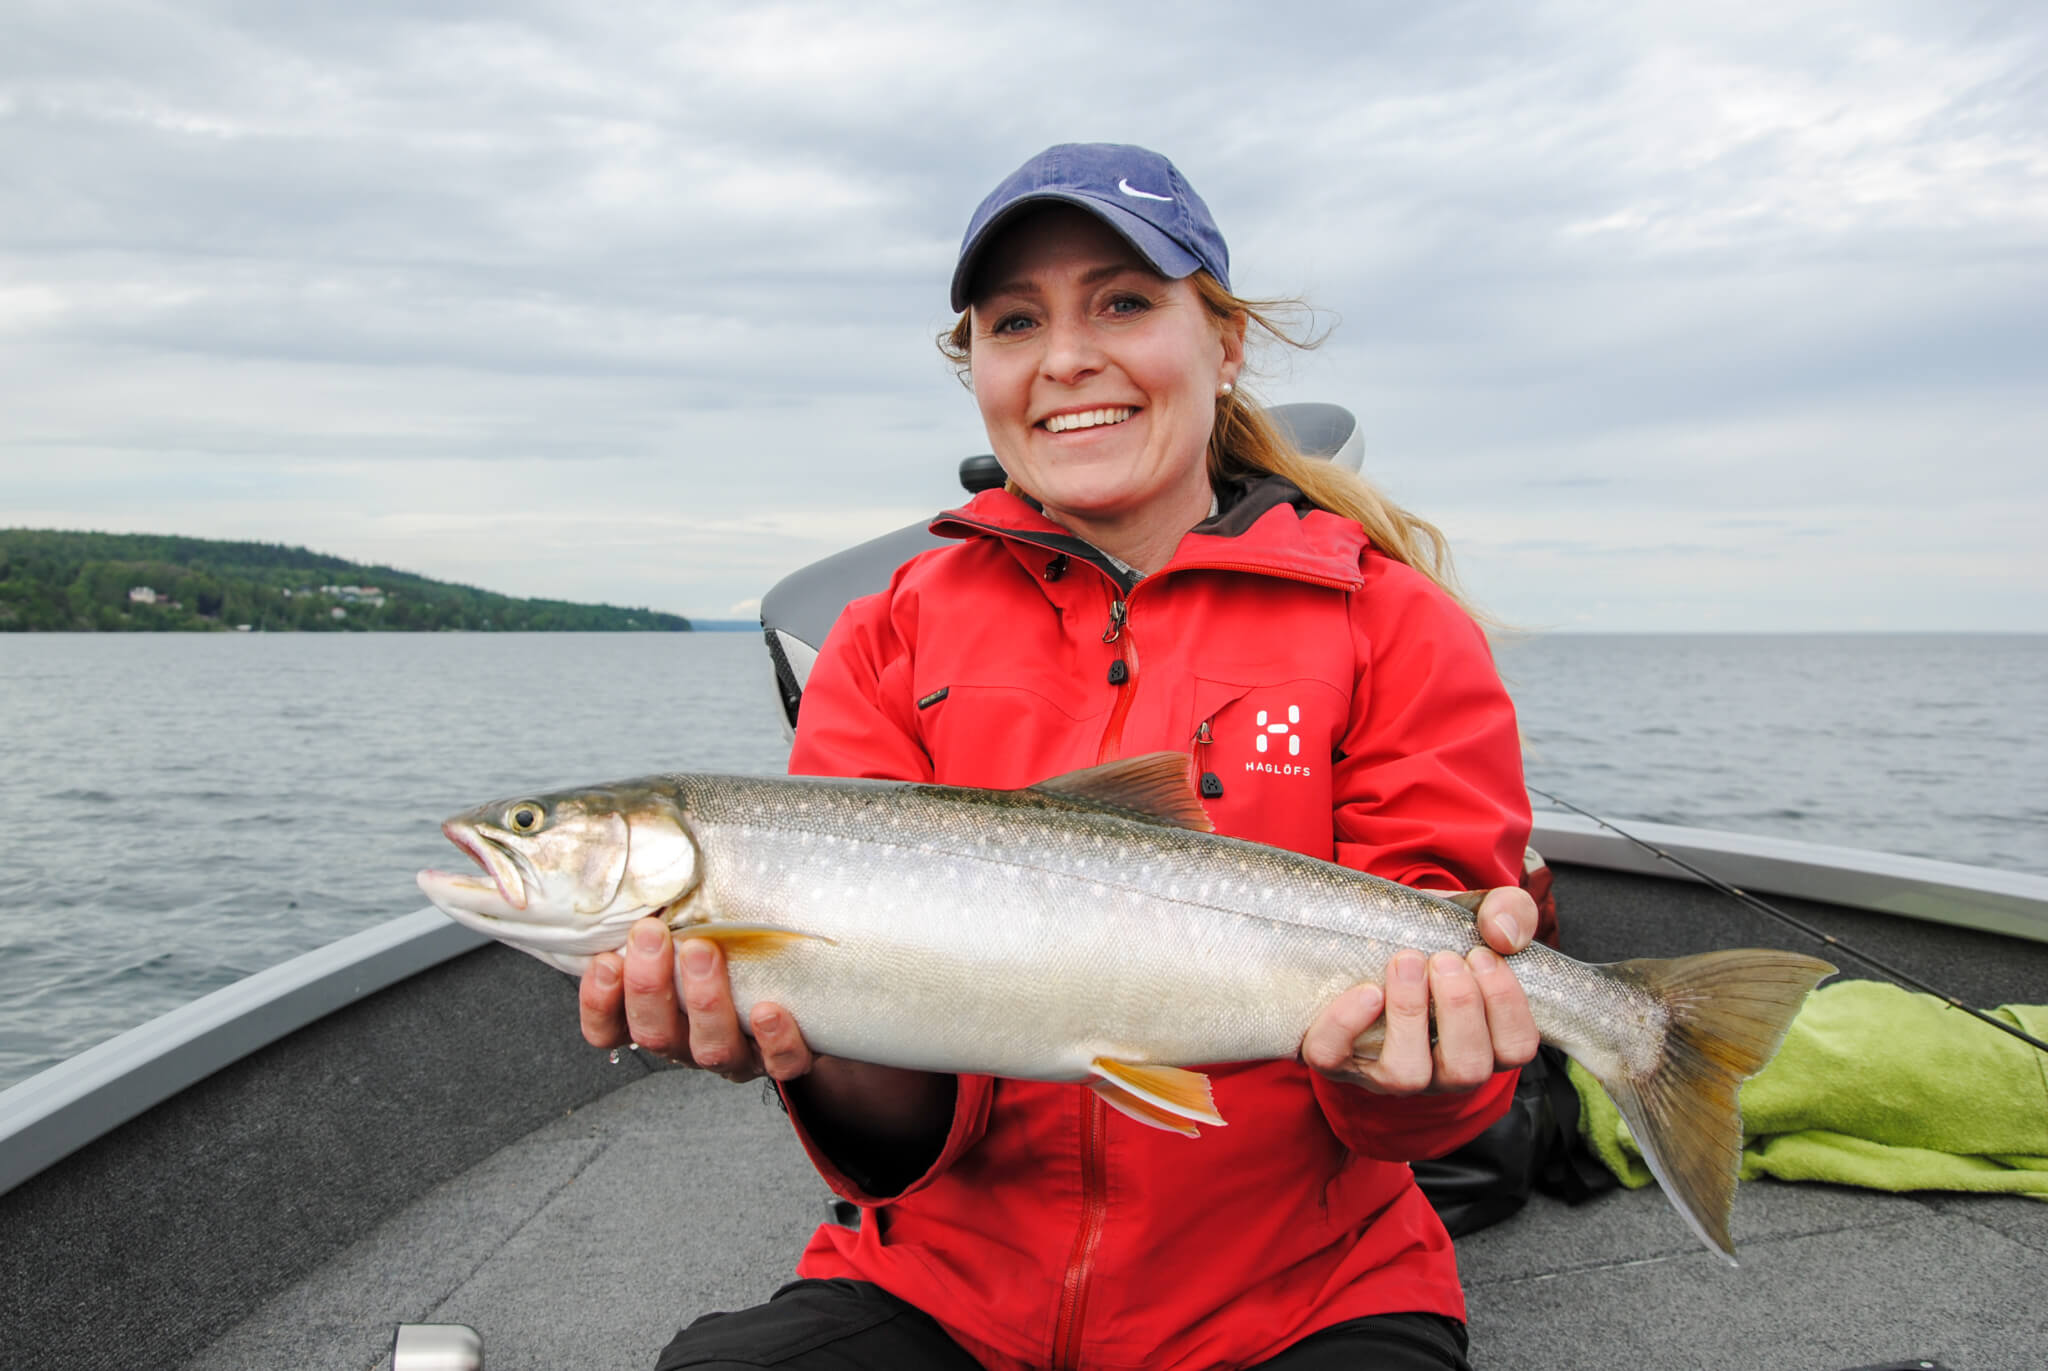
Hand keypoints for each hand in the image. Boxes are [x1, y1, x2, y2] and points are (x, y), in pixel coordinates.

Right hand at [578, 917, 814, 1082]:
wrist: (804, 998)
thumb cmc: (733, 955)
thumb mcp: (690, 935)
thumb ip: (665, 913)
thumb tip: (642, 857)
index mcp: (659, 1019)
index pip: (609, 1029)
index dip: (600, 1003)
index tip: (607, 960)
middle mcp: (691, 1043)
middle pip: (655, 1034)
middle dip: (649, 985)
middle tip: (652, 935)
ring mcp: (737, 1056)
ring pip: (711, 1048)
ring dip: (704, 1001)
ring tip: (704, 951)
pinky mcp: (784, 1058)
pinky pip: (780, 1064)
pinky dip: (774, 1041)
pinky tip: (768, 1010)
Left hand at [1301, 886, 1540, 1094]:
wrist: (1369, 934)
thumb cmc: (1433, 937)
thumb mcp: (1474, 915)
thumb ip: (1508, 911)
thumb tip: (1503, 933)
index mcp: (1483, 1041)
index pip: (1515, 1048)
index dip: (1506, 1005)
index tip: (1483, 955)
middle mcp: (1441, 1068)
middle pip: (1468, 1069)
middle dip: (1461, 1008)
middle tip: (1446, 959)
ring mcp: (1388, 1071)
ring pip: (1407, 1074)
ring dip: (1411, 1013)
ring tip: (1407, 961)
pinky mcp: (1338, 1058)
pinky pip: (1334, 1058)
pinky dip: (1346, 1025)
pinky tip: (1366, 990)